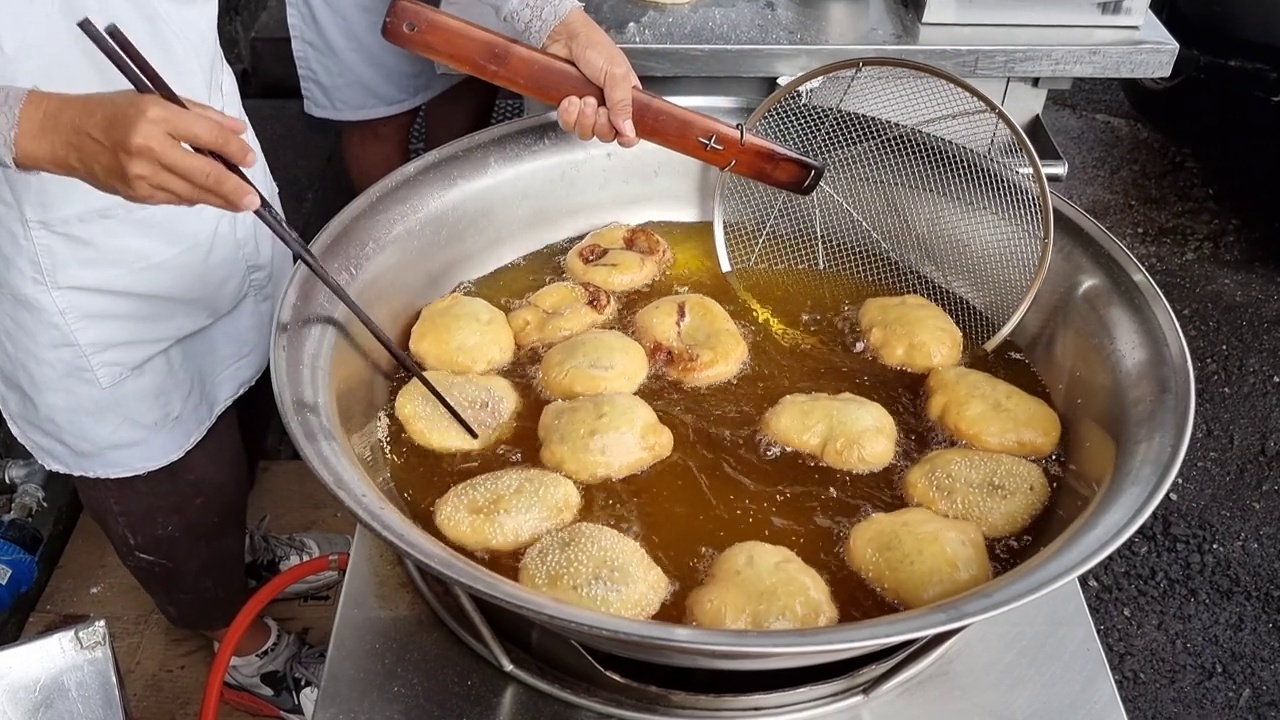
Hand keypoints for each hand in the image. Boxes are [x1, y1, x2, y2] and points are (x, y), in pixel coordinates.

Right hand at [14, 90, 260, 212]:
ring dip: (219, 199)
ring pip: (191, 192)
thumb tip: (238, 129)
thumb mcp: (154, 100)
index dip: (234, 149)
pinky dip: (193, 197)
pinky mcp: (135, 193)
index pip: (207, 135)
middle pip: (204, 172)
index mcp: (155, 115)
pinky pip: (174, 199)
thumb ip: (199, 115)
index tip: (250, 159)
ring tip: (239, 203)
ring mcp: (141, 174)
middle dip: (234, 189)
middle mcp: (149, 146)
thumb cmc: (112, 111)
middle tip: (254, 200)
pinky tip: (205, 196)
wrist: (65, 134)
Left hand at [542, 8, 640, 147]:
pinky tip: (569, 99)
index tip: (622, 137)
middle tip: (598, 107)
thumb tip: (629, 131)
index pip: (630, 129)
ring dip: (583, 118)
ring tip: (582, 98)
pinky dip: (568, 115)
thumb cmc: (593, 47)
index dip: (626, 137)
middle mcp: (607, 105)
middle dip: (601, 124)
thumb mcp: (617, 74)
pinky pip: (568, 125)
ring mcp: (586, 108)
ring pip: (586, 133)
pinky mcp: (567, 107)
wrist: (563, 36)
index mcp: (626, 98)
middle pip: (606, 135)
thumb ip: (623, 104)